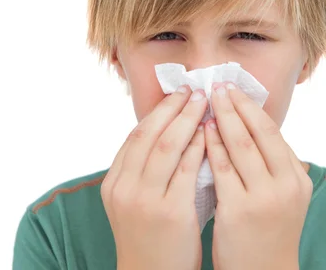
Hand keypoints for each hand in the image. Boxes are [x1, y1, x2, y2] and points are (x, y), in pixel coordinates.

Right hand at [101, 85, 207, 269]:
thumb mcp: (134, 201)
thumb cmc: (149, 237)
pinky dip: (198, 147)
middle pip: (149, 134)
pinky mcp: (170, 212)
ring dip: (188, 120)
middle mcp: (124, 188)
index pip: (135, 136)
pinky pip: (187, 170)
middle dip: (173, 108)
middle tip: (193, 89)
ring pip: (166, 146)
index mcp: (114, 183)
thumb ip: (144, 170)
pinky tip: (211, 133)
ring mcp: (145, 200)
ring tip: (205, 102)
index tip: (176, 94)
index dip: (158, 111)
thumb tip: (170, 132)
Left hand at [204, 82, 312, 269]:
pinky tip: (200, 131)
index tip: (234, 90)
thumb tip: (256, 127)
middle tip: (218, 84)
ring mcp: (264, 198)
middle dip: (235, 105)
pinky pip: (222, 169)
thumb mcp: (284, 196)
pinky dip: (211, 146)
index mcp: (297, 178)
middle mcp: (286, 185)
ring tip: (206, 100)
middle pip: (258, 132)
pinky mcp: (239, 210)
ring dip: (221, 118)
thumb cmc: (268, 231)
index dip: (251, 107)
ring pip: (240, 146)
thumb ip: (275, 165)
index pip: (273, 132)